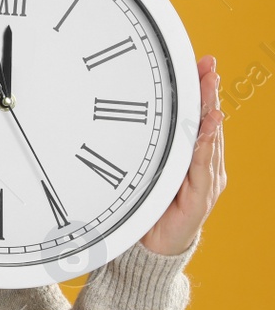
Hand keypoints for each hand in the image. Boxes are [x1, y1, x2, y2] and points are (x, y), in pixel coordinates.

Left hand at [139, 55, 226, 256]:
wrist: (152, 246)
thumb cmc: (143, 206)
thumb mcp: (137, 170)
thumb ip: (136, 149)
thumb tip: (98, 119)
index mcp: (188, 154)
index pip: (196, 115)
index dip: (199, 89)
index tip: (200, 63)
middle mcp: (203, 163)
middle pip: (207, 121)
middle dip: (208, 91)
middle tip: (209, 65)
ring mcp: (206, 178)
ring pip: (210, 139)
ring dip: (210, 111)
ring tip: (211, 87)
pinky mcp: (202, 195)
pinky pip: (204, 166)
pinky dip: (206, 146)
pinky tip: (209, 128)